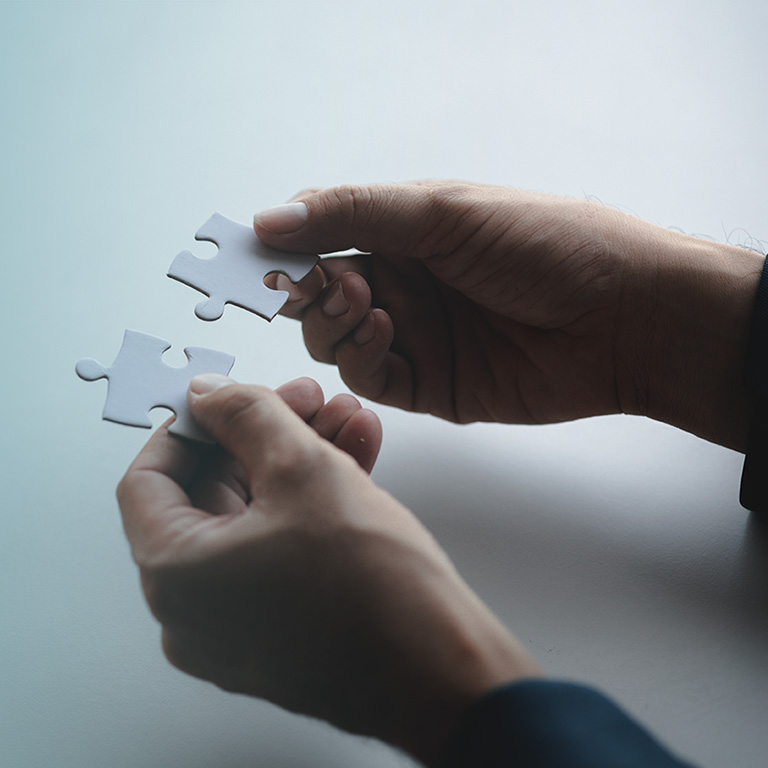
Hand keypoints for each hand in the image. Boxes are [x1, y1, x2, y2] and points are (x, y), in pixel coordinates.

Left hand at [117, 376, 538, 765]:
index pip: (149, 478)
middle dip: (263, 434)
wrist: (441, 671)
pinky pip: (282, 549)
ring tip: (345, 420)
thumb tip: (211, 395)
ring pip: (257, 517)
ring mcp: (240, 625)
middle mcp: (196, 610)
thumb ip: (246, 415)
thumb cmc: (371, 587)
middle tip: (305, 400)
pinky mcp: (283, 628)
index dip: (190, 426)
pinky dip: (312, 501)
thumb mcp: (302, 468)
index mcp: (177, 574)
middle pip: (213, 493)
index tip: (227, 399)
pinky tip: (355, 455)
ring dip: (299, 460)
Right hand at [255, 182, 763, 450]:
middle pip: (320, 297)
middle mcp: (405, 285)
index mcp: (406, 233)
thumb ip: (355, 214)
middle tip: (324, 281)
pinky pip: (371, 379)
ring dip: (333, 323)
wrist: (621, 316)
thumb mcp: (444, 210)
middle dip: (309, 290)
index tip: (258, 254)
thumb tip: (272, 218)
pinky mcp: (431, 386)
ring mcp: (416, 337)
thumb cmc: (547, 243)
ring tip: (365, 302)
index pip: (324, 238)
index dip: (287, 247)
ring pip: (336, 342)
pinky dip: (361, 358)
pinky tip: (382, 332)